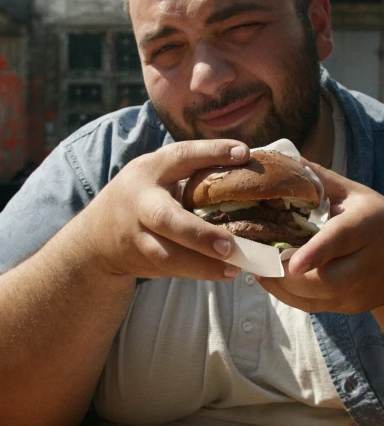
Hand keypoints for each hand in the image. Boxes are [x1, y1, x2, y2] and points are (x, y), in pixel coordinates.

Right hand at [77, 139, 249, 280]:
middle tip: (229, 246)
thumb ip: (191, 172)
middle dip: (198, 234)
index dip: (211, 152)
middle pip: (166, 219)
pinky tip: (222, 273)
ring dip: (201, 264)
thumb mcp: (157, 176)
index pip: (181, 156)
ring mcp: (137, 236)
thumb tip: (246, 164)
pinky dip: (197, 272)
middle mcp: (141, 202)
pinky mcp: (140, 261)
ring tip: (233, 268)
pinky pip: (171, 268)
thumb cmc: (144, 198)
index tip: (243, 153)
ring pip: (167, 254)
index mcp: (149, 171)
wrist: (96, 237)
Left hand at [257, 163, 383, 313]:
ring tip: (256, 266)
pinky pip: (310, 307)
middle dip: (286, 275)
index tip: (293, 262)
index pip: (340, 241)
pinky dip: (285, 296)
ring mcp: (356, 291)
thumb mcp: (358, 195)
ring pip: (313, 298)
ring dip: (279, 285)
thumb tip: (289, 159)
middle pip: (324, 279)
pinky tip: (269, 279)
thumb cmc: (380, 223)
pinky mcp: (346, 307)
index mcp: (366, 227)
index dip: (316, 253)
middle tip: (257, 258)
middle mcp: (364, 264)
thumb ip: (323, 181)